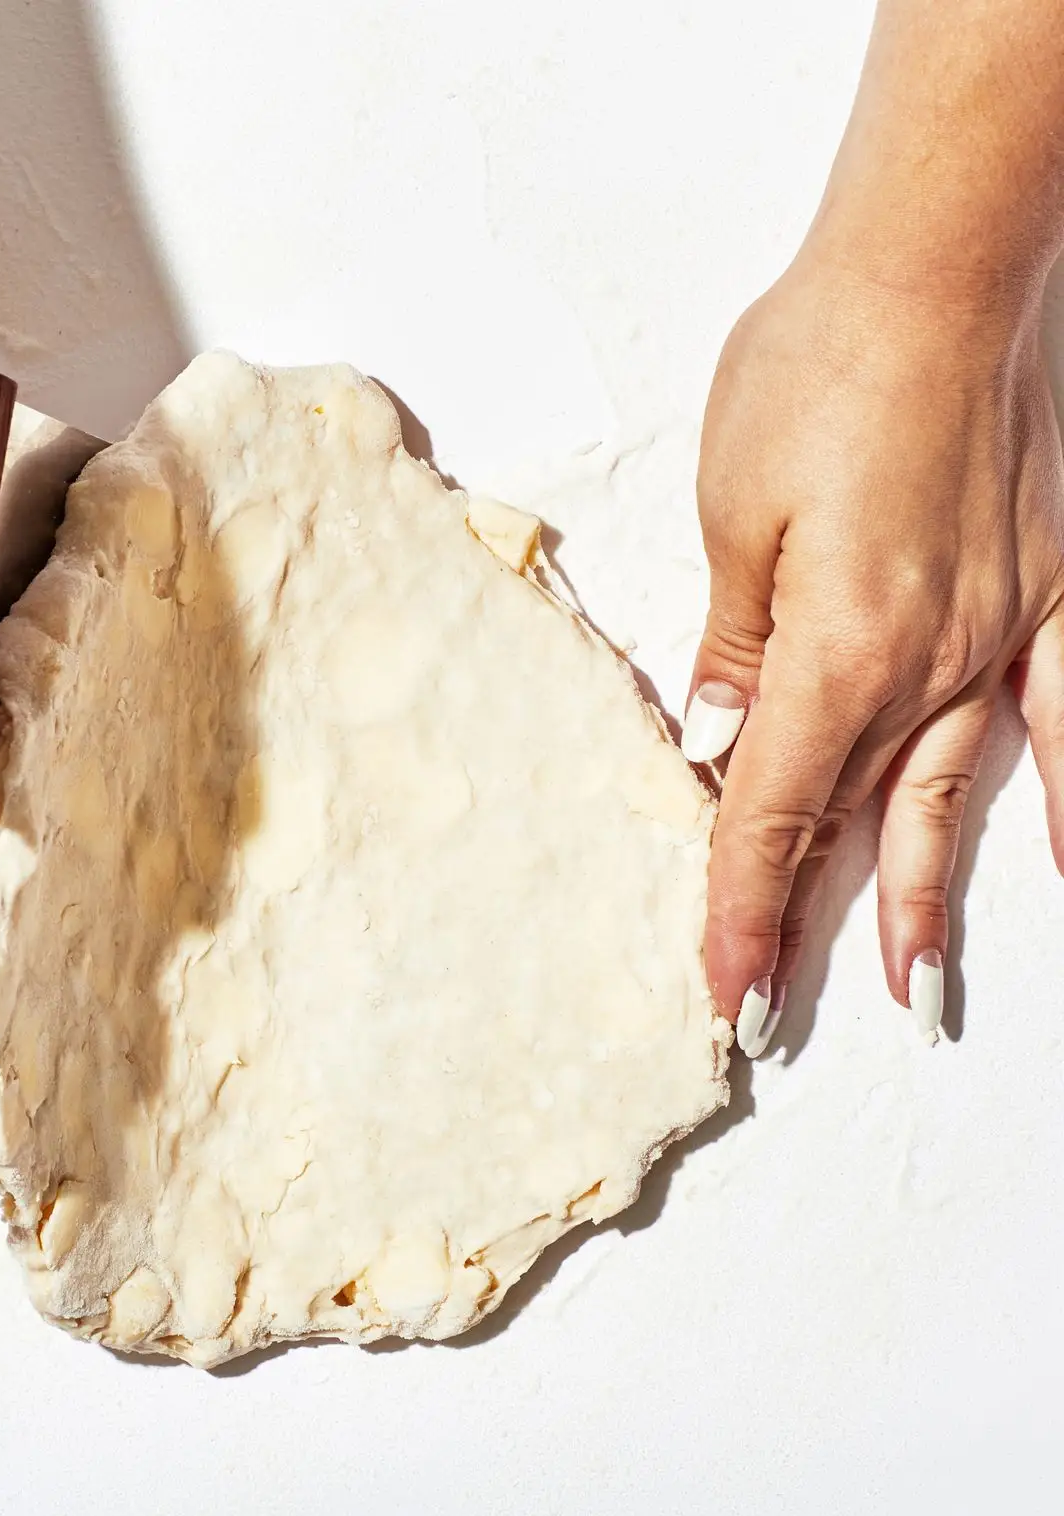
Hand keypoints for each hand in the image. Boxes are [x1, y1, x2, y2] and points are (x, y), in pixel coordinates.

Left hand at [686, 246, 1063, 1054]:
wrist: (942, 265)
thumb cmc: (817, 371)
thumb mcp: (733, 513)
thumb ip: (734, 640)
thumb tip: (716, 734)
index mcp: (832, 650)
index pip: (769, 811)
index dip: (740, 908)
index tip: (724, 991)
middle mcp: (927, 664)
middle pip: (851, 821)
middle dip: (810, 925)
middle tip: (782, 1021)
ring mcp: (1002, 634)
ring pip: (949, 797)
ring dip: (925, 900)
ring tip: (917, 1001)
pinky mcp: (1048, 593)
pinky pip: (1063, 721)